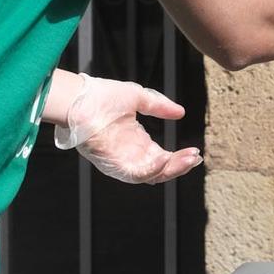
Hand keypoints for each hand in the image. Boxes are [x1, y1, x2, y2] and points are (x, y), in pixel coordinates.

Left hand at [53, 73, 202, 183]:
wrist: (78, 98)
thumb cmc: (101, 96)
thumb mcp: (138, 98)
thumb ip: (159, 106)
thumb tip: (180, 113)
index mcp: (135, 142)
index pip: (162, 158)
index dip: (179, 157)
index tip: (195, 150)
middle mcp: (129, 155)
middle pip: (160, 171)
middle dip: (180, 166)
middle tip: (195, 157)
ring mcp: (121, 161)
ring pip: (151, 176)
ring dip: (172, 170)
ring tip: (189, 158)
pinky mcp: (112, 164)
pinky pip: (135, 174)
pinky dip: (152, 170)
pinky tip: (166, 158)